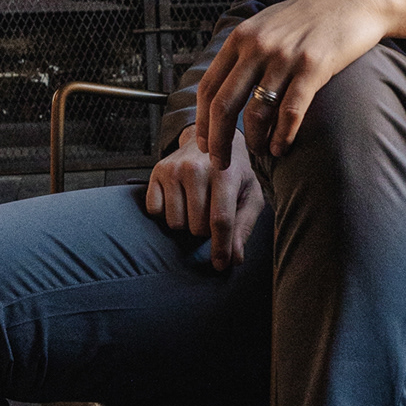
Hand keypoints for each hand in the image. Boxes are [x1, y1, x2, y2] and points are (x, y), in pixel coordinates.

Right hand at [144, 123, 264, 271]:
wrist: (210, 140)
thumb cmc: (234, 172)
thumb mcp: (250, 195)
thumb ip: (244, 226)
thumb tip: (234, 259)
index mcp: (224, 173)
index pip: (221, 219)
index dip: (221, 247)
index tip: (221, 265)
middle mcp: (196, 169)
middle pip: (197, 227)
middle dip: (206, 230)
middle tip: (212, 212)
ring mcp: (173, 170)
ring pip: (175, 223)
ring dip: (187, 222)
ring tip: (196, 205)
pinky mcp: (156, 172)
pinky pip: (156, 212)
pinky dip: (168, 212)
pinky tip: (180, 198)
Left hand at [193, 0, 405, 165]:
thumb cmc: (311, 17)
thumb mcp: (268, 24)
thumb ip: (245, 50)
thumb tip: (225, 85)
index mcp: (241, 37)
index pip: (208, 87)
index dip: (202, 121)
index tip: (203, 144)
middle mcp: (257, 46)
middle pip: (224, 105)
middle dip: (218, 141)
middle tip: (220, 163)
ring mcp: (284, 56)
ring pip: (256, 113)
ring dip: (254, 141)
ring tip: (260, 153)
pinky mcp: (313, 66)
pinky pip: (290, 112)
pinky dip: (282, 136)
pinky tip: (281, 149)